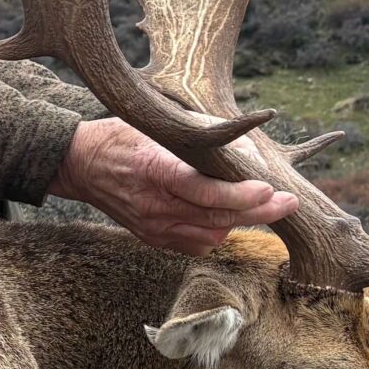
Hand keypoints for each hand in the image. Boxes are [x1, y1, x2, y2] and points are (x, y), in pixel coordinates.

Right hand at [47, 119, 297, 255]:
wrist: (78, 165)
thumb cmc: (119, 137)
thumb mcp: (157, 124)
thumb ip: (202, 133)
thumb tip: (246, 147)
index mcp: (155, 171)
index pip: (205, 192)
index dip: (240, 195)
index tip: (269, 188)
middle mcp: (155, 205)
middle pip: (216, 218)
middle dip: (259, 212)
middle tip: (289, 203)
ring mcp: (153, 226)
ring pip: (211, 235)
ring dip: (238, 222)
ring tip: (257, 205)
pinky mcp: (152, 238)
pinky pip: (195, 245)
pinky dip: (215, 233)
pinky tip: (223, 217)